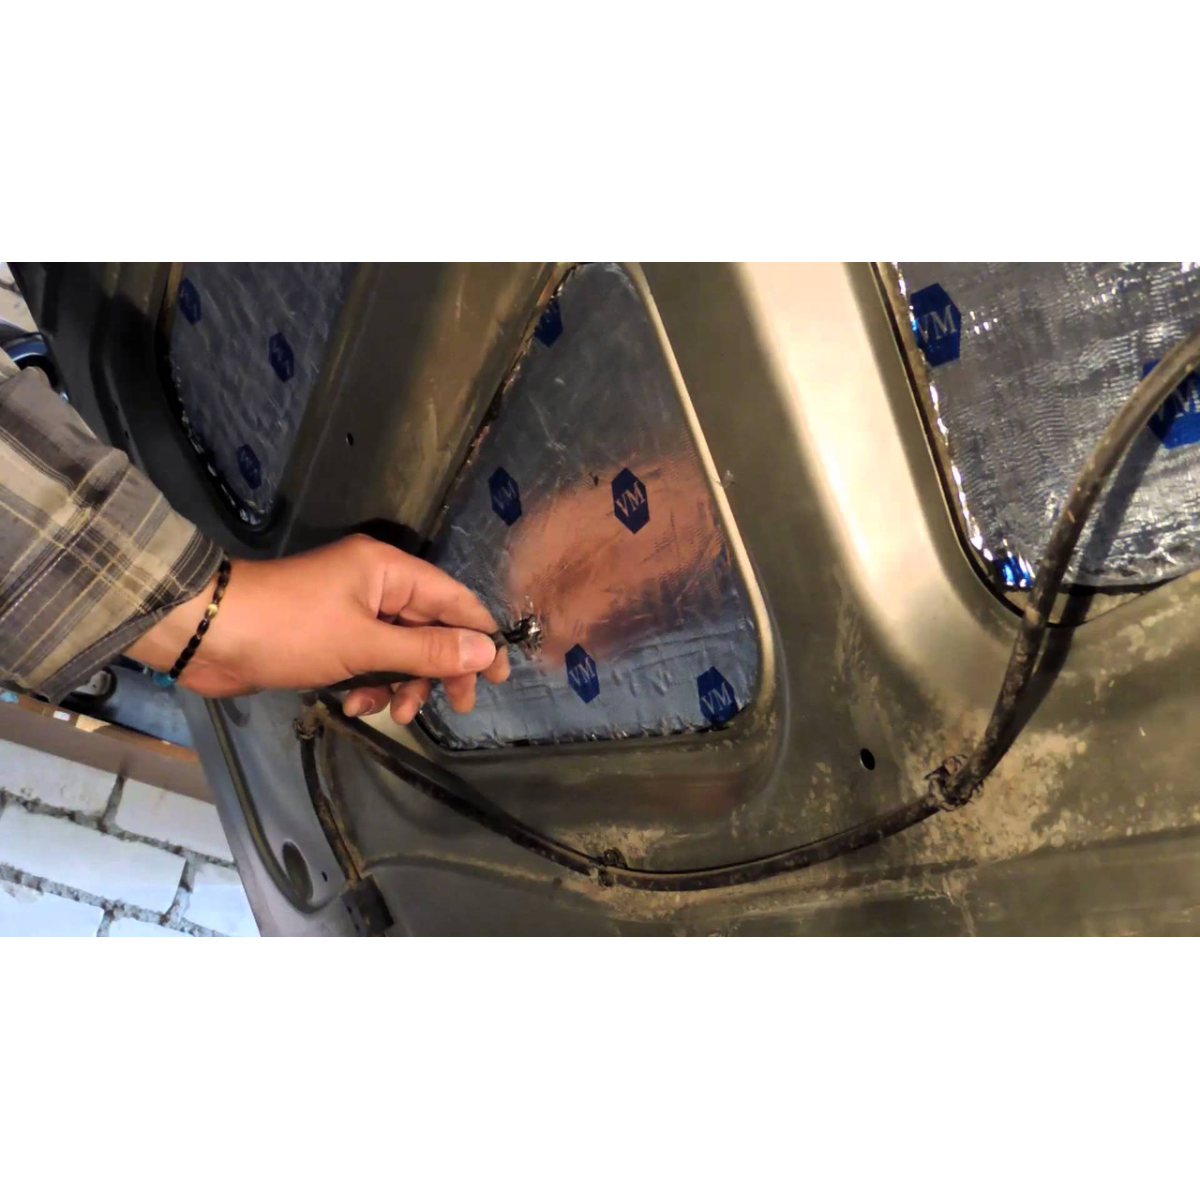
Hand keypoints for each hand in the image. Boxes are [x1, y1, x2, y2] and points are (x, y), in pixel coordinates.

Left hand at [128, 534, 508, 722]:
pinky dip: (369, 685)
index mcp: (389, 571)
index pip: (455, 600)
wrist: (207, 635)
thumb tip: (486, 652)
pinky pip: (369, 662)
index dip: (481, 636)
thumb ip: (427, 651)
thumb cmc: (289, 630)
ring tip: (392, 713)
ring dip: (402, 684)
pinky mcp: (331, 638)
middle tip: (456, 707)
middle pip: (431, 628)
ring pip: (401, 651)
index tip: (500, 676)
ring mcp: (352, 612)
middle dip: (440, 670)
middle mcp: (376, 586)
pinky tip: (353, 706)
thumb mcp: (364, 645)